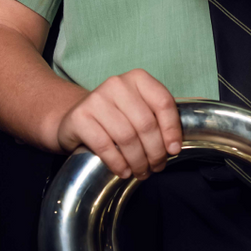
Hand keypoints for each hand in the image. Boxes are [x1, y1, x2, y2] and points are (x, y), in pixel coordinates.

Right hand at [56, 69, 181, 179]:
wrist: (77, 118)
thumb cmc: (116, 116)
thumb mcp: (139, 109)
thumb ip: (157, 119)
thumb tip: (173, 147)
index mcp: (138, 78)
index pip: (163, 103)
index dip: (172, 129)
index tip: (173, 150)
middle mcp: (117, 84)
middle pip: (146, 124)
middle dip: (155, 152)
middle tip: (156, 167)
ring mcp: (96, 99)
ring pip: (127, 137)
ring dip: (138, 161)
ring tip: (141, 172)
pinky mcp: (80, 117)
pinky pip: (105, 146)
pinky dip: (118, 163)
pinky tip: (124, 171)